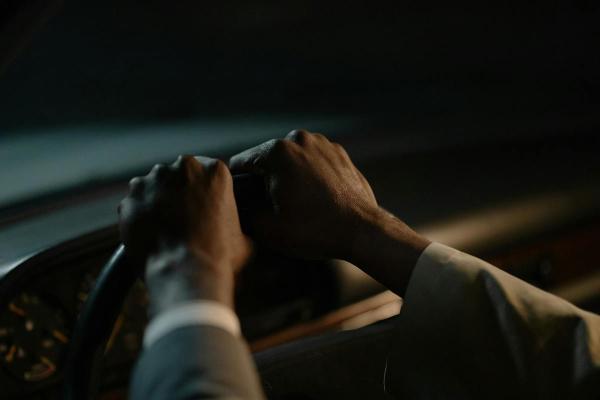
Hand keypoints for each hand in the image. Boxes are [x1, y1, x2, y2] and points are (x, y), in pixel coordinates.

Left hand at [118, 156, 250, 309]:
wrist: (185, 271)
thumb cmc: (218, 256)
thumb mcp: (243, 237)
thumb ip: (235, 225)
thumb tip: (234, 234)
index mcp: (215, 171)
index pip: (208, 171)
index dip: (204, 191)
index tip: (202, 206)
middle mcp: (183, 167)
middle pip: (179, 174)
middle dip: (179, 191)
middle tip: (183, 218)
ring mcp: (153, 180)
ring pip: (154, 185)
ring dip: (157, 200)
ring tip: (164, 228)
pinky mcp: (131, 198)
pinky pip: (135, 204)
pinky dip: (139, 215)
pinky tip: (149, 234)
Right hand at [229, 130, 377, 259]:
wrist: (362, 231)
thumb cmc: (314, 230)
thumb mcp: (267, 228)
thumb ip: (242, 211)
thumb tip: (235, 205)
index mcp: (277, 151)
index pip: (241, 163)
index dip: (237, 185)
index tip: (241, 203)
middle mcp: (299, 139)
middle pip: (267, 160)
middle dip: (264, 181)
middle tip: (269, 209)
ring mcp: (323, 144)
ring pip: (291, 161)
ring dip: (287, 178)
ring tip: (293, 205)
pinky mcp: (340, 154)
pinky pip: (313, 163)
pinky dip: (308, 177)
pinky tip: (313, 200)